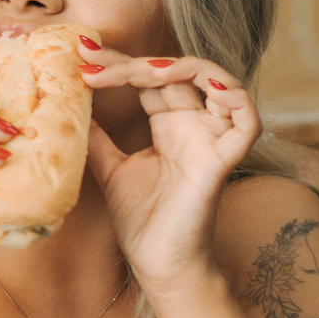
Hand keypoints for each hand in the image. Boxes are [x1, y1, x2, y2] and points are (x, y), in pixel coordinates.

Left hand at [82, 51, 260, 297]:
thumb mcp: (110, 168)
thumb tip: (70, 108)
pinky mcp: (224, 160)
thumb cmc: (142, 221)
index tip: (81, 54)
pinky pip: (247, 121)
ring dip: (182, 67)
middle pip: (172, 74)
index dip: (118, 63)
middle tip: (90, 56)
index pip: (148, 79)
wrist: (158, 264)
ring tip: (144, 69)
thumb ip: (97, 138)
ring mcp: (211, 140)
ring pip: (217, 82)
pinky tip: (208, 86)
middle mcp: (193, 126)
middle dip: (131, 61)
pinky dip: (236, 97)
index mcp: (168, 125)